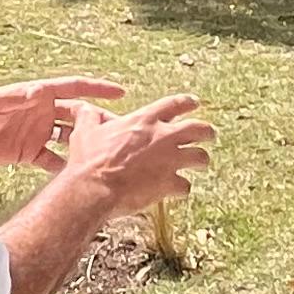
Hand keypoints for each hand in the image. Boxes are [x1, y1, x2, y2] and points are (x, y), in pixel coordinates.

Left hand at [0, 76, 125, 173]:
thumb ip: (19, 97)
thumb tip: (39, 91)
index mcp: (38, 95)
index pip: (72, 88)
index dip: (96, 89)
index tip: (118, 92)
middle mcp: (42, 113)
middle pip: (76, 114)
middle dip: (95, 120)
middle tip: (115, 129)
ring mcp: (37, 134)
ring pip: (68, 138)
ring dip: (83, 143)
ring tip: (100, 153)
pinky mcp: (29, 153)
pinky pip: (53, 160)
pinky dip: (64, 166)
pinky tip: (76, 173)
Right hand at [55, 93, 214, 221]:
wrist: (93, 188)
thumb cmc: (89, 159)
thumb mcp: (86, 130)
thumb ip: (89, 116)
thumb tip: (83, 107)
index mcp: (145, 119)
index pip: (174, 104)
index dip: (187, 102)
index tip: (194, 102)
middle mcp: (163, 136)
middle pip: (198, 128)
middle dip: (207, 132)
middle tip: (210, 135)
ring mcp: (169, 160)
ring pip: (200, 157)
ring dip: (201, 160)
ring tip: (201, 164)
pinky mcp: (169, 183)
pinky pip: (185, 186)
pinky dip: (182, 189)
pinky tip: (178, 191)